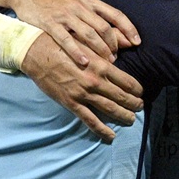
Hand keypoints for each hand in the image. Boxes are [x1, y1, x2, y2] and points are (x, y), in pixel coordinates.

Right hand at [8, 0, 139, 66]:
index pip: (115, 14)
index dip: (128, 28)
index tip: (137, 41)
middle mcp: (79, 7)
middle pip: (104, 28)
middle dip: (114, 44)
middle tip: (118, 57)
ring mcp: (65, 16)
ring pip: (89, 35)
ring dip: (101, 50)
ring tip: (108, 62)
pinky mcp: (51, 24)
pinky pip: (67, 40)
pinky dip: (77, 51)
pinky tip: (86, 62)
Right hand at [20, 34, 143, 141]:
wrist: (37, 53)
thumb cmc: (63, 44)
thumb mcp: (87, 42)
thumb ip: (107, 46)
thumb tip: (128, 45)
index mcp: (102, 66)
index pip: (128, 81)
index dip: (137, 89)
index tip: (141, 92)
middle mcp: (95, 81)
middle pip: (122, 97)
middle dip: (135, 103)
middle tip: (141, 106)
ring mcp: (83, 94)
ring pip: (110, 109)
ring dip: (124, 116)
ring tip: (132, 119)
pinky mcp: (71, 103)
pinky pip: (90, 120)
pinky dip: (102, 129)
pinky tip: (111, 136)